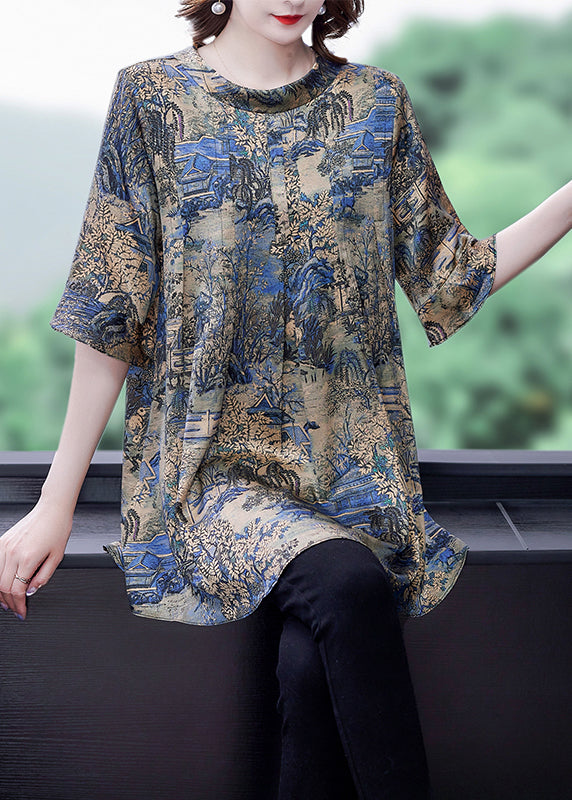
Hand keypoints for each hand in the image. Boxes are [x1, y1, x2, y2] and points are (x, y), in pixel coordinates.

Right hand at [0, 501, 72, 619]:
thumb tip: (31, 591)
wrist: (52, 509)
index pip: (17, 590)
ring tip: (7, 601)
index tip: (22, 611)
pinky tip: (1, 583)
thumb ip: (44, 577)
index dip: (18, 605)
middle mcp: (13, 552)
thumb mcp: (57, 557)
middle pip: (2, 587)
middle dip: (9, 602)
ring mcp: (5, 546)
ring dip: (0, 592)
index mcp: (28, 558)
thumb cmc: (57, 529)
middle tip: (15, 609)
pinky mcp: (2, 541)